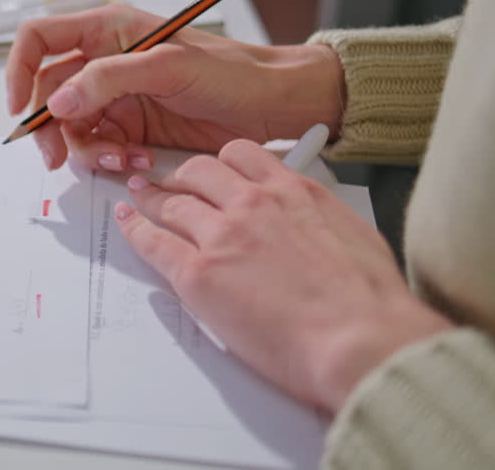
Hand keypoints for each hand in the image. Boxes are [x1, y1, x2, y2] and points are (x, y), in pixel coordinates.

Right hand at [4, 4, 343, 171]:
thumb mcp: (168, 66)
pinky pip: (99, 146)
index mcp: (107, 29)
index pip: (39, 39)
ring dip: (87, 149)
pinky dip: (110, 159)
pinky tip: (135, 160)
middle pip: (48, 93)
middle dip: (50, 127)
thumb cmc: (232, 71)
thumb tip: (58, 101)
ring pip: (71, 127)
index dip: (19, 70)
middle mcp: (104, 61)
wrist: (274, 106)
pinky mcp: (131, 127)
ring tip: (120, 158)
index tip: (20, 107)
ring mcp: (116, 97)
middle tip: (58, 156)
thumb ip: (108, 79)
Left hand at [114, 139, 453, 412]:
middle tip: (171, 183)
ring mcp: (221, 236)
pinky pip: (153, 242)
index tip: (212, 169)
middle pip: (199, 172)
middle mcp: (252, 204)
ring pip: (171, 202)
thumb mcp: (355, 236)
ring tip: (138, 198)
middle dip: (182, 177)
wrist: (358, 338)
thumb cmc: (368, 302)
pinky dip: (134, 229)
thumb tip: (317, 228)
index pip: (243, 156)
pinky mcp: (198, 273)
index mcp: (293, 192)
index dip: (220, 162)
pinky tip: (126, 223)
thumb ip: (323, 221)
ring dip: (151, 199)